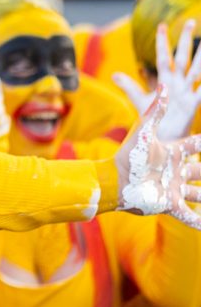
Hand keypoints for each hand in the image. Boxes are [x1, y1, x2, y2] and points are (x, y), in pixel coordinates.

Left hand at [114, 20, 200, 141]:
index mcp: (166, 81)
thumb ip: (129, 87)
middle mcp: (178, 83)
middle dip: (186, 41)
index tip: (162, 25)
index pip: (163, 57)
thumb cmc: (155, 119)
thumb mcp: (140, 101)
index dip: (162, 42)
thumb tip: (114, 75)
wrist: (162, 138)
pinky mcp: (193, 104)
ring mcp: (187, 92)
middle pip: (182, 58)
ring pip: (196, 71)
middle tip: (190, 21)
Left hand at [116, 86, 200, 228]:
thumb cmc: (128, 156)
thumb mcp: (144, 131)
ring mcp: (174, 189)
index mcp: (172, 153)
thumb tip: (162, 85)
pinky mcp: (170, 205)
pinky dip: (198, 222)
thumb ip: (155, 111)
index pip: (196, 146)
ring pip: (199, 194)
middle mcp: (176, 172)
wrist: (115, 181)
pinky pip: (189, 215)